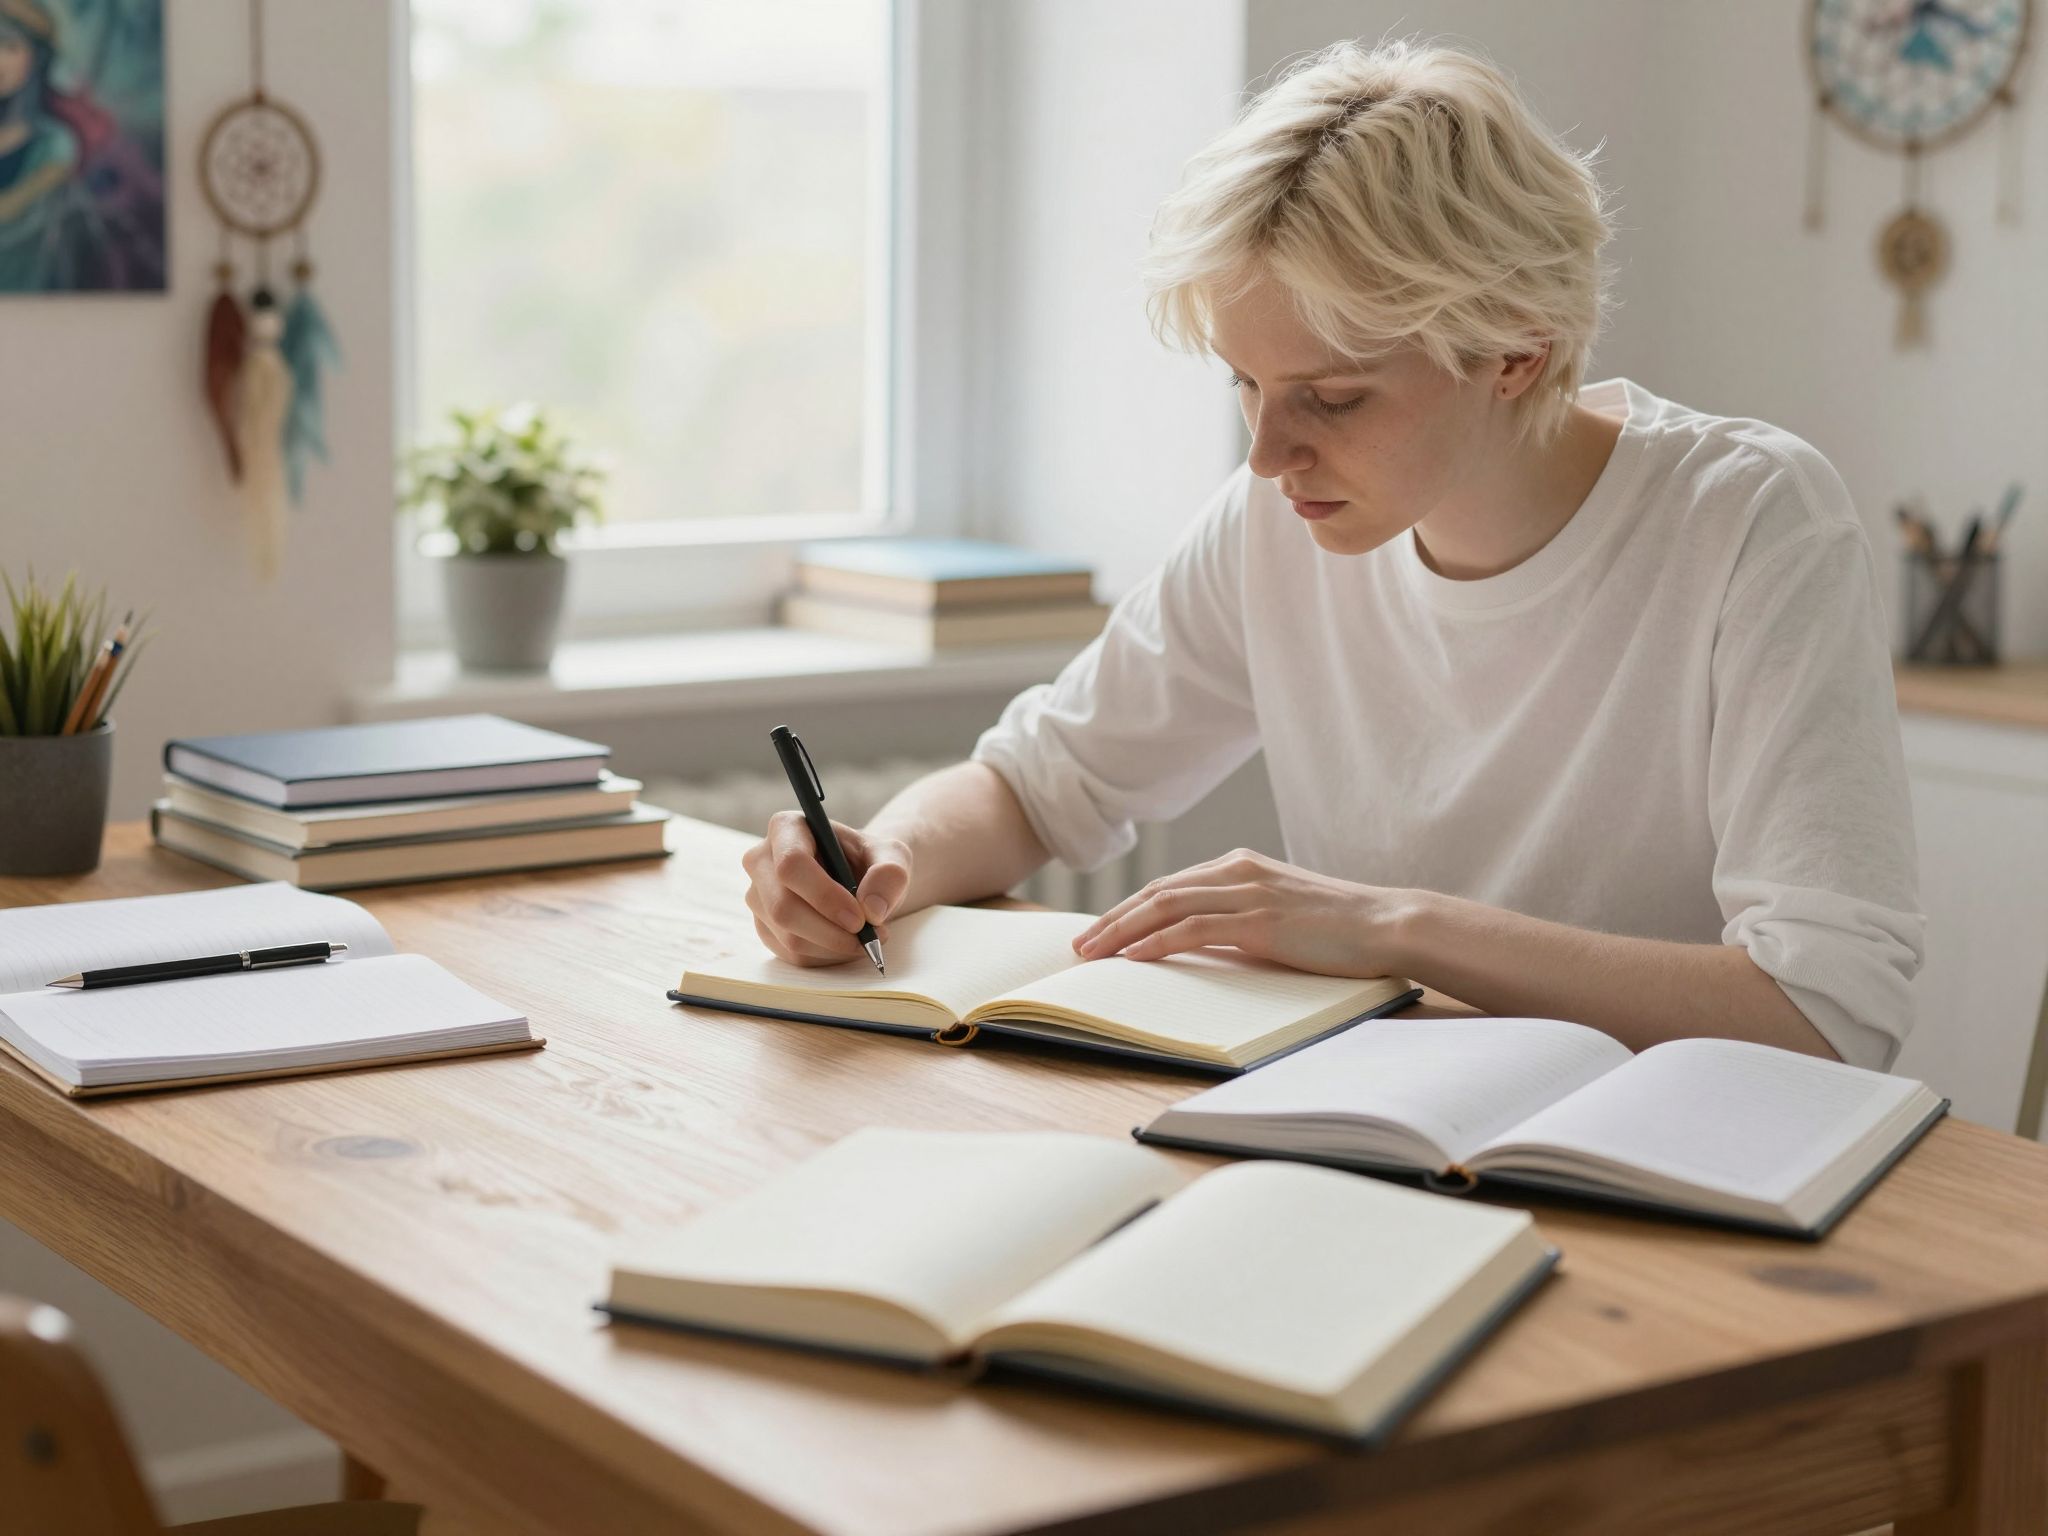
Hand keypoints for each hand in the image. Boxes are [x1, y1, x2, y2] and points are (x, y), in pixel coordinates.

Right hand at [741, 811, 912, 966]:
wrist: (862, 879)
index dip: (824, 896)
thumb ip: (890, 874)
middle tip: (870, 937)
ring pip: (787, 936)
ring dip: (834, 946)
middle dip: (831, 931)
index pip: (791, 864)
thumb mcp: (893, 857)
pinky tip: (847, 943)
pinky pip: (792, 954)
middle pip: (783, 907)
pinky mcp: (765, 927)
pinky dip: (826, 956)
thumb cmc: (871, 861)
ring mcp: (758, 896)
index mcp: (787, 828)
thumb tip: (872, 908)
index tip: (860, 918)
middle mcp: (762, 860)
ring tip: (866, 938)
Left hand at [1072, 848, 1412, 977]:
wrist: (1385, 922)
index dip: (1129, 908)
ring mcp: (1247, 893)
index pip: (1169, 886)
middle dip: (1112, 919)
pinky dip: (1156, 942)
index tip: (1100, 931)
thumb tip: (1201, 941)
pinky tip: (1132, 957)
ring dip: (1121, 932)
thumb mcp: (1279, 914)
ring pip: (1165, 907)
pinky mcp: (1258, 920)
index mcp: (1240, 865)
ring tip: (1092, 954)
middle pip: (1156, 892)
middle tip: (1080, 946)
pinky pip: (1192, 930)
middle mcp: (1237, 871)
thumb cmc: (1338, 927)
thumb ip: (1240, 918)